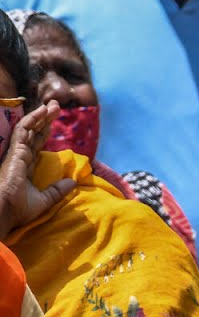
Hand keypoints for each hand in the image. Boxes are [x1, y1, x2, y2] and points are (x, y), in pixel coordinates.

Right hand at [0, 101, 72, 238]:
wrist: (3, 211)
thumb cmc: (18, 209)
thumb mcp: (44, 200)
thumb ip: (57, 190)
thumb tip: (73, 182)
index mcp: (24, 167)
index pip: (35, 145)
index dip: (44, 132)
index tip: (53, 122)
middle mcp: (19, 157)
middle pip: (33, 133)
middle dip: (44, 119)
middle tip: (55, 106)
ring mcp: (15, 153)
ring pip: (28, 129)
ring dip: (40, 115)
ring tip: (53, 105)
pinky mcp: (14, 152)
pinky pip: (22, 132)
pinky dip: (32, 120)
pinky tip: (41, 112)